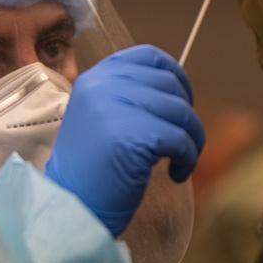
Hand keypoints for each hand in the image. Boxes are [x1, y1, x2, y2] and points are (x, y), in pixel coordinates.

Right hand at [44, 45, 204, 235]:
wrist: (71, 207)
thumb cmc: (91, 171)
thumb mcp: (102, 119)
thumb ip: (129, 98)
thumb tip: (178, 92)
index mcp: (95, 78)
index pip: (148, 56)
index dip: (174, 74)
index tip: (182, 100)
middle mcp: (104, 85)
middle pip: (170, 84)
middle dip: (186, 115)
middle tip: (182, 142)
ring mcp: (117, 108)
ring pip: (181, 112)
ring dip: (192, 140)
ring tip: (180, 162)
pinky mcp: (133, 135)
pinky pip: (182, 139)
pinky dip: (188, 159)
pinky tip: (176, 174)